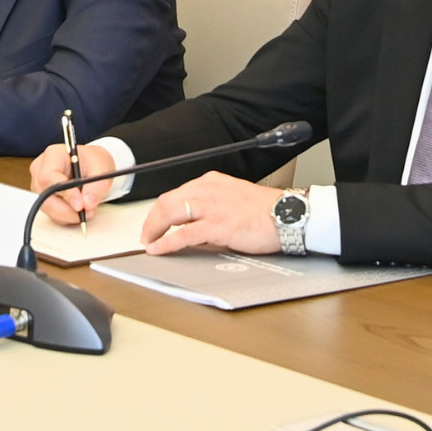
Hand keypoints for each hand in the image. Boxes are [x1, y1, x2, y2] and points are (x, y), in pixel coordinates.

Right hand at [28, 142, 116, 225]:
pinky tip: (78, 210)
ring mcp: (39, 184)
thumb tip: (87, 204)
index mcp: (54, 154)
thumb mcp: (102, 169)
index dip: (63, 193)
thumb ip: (97, 186)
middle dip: (67, 210)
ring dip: (68, 214)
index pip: (49, 176)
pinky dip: (67, 217)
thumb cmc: (94, 162)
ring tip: (87, 209)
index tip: (80, 205)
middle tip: (86, 212)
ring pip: (47, 208)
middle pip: (44, 196)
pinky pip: (51, 214)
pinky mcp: (43, 198)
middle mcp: (41, 169)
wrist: (92, 167)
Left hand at [138, 171, 283, 255]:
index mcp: (211, 181)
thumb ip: (210, 206)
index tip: (153, 221)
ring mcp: (211, 207)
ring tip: (148, 242)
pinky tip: (159, 249)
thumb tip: (192, 224)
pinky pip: (182, 234)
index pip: (176, 193)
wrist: (286, 215)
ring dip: (154, 229)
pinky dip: (166, 242)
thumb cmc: (265, 210)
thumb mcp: (232, 198)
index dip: (159, 209)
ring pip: (170, 214)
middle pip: (167, 202)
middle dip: (151, 219)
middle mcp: (207, 189)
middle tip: (145, 234)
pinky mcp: (217, 225)